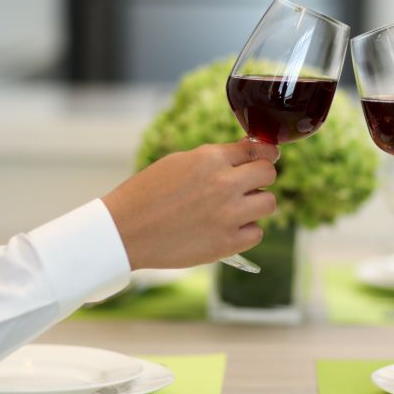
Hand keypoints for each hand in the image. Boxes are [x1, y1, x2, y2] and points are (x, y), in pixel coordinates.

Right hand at [103, 140, 278, 269]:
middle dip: (260, 178)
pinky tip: (227, 229)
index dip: (265, 154)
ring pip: (269, 204)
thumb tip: (247, 157)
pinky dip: (246, 232)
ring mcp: (227, 215)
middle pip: (269, 174)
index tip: (267, 157)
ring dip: (255, 205)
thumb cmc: (146, 195)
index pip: (258, 150)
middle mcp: (224, 184)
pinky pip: (257, 233)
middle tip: (247, 186)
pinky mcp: (226, 243)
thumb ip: (215, 160)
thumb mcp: (179, 162)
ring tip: (234, 209)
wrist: (124, 231)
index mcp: (210, 159)